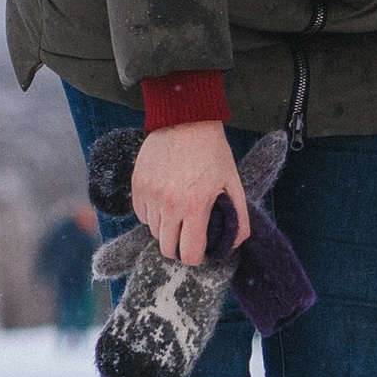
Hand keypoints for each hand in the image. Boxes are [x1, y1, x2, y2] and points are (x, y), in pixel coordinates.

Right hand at [132, 121, 248, 268]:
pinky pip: (141, 215)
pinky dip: (152, 214)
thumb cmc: (212, 151)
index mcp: (195, 206)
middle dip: (179, 247)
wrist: (185, 119)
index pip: (189, 253)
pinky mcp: (138, 185)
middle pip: (167, 248)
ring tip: (179, 212)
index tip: (200, 248)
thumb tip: (234, 244)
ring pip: (153, 232)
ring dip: (166, 229)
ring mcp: (150, 195)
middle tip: (188, 234)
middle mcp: (169, 204)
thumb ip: (238, 217)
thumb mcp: (232, 182)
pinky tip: (165, 200)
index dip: (196, 257)